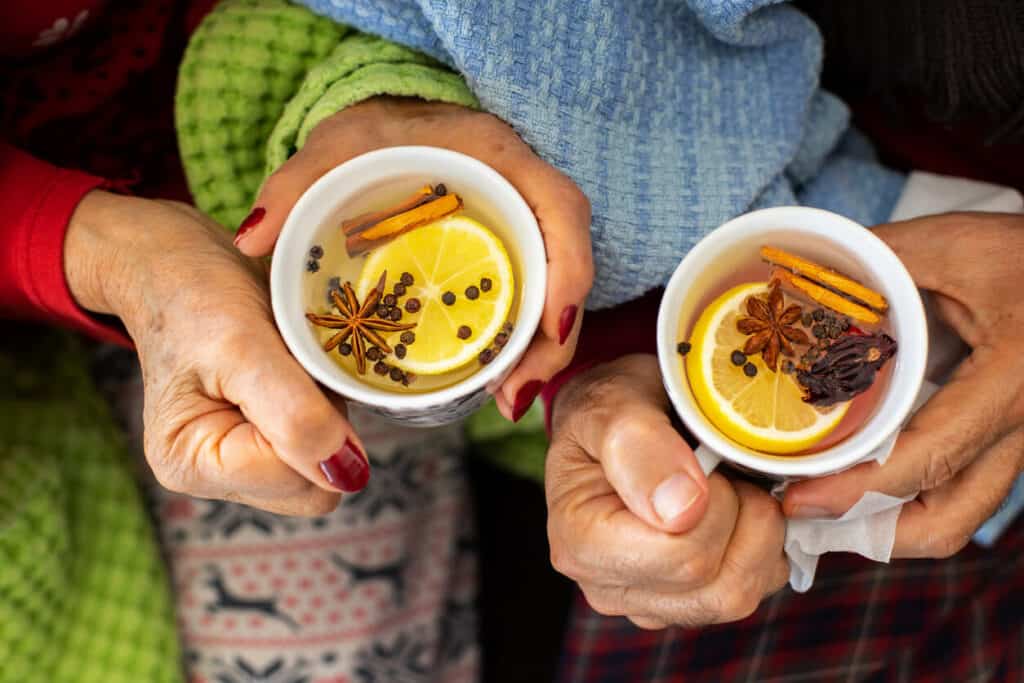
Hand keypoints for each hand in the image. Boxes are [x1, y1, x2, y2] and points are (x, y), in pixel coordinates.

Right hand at [65, 190, 368, 514]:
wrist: (176, 265)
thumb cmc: (195, 295)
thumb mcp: (245, 346)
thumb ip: (294, 415)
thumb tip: (348, 474)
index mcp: (193, 466)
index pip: (301, 484)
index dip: (313, 426)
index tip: (284, 368)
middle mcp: (212, 478)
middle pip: (316, 486)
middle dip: (322, 424)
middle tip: (289, 366)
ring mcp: (239, 464)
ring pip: (325, 465)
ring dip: (324, 410)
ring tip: (286, 363)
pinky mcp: (262, 442)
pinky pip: (320, 441)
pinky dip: (321, 404)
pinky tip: (291, 371)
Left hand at [233, 96, 592, 421]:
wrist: (394, 123)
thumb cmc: (373, 131)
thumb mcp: (333, 148)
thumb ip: (294, 184)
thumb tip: (253, 239)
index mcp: (497, 158)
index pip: (561, 211)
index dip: (568, 271)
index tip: (551, 326)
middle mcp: (524, 191)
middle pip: (569, 266)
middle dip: (555, 336)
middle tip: (514, 393)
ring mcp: (522, 223)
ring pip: (558, 290)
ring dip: (542, 349)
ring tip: (505, 399)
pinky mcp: (511, 250)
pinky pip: (535, 296)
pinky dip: (524, 341)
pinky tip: (495, 378)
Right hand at [547, 354, 788, 627]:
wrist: (612, 416)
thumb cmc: (609, 406)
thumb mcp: (613, 402)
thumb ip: (639, 445)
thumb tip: (682, 508)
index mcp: (580, 543)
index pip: (682, 556)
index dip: (717, 505)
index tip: (706, 457)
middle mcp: (608, 587)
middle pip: (716, 586)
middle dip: (743, 516)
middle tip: (723, 466)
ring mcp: (647, 603)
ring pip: (737, 599)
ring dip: (758, 536)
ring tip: (732, 485)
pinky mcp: (682, 606)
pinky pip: (749, 596)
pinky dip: (762, 552)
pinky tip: (738, 510)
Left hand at [784, 212, 1023, 557]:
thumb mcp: (952, 244)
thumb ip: (876, 262)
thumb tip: (796, 278)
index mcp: (1012, 380)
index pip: (930, 458)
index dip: (857, 491)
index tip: (797, 498)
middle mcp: (1022, 425)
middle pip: (948, 520)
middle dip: (868, 532)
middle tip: (799, 510)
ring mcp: (1016, 437)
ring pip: (956, 513)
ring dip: (884, 522)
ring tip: (815, 499)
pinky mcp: (1004, 436)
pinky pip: (956, 487)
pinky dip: (903, 496)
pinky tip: (853, 474)